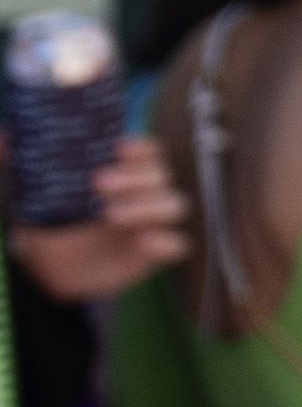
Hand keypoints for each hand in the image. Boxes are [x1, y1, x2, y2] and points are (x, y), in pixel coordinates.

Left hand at [9, 135, 185, 305]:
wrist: (44, 269)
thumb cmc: (46, 219)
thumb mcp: (28, 190)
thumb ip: (19, 165)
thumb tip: (5, 137)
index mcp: (121, 172)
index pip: (147, 151)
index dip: (140, 147)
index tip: (119, 147)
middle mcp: (141, 194)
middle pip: (162, 175)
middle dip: (137, 177)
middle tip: (99, 183)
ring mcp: (150, 224)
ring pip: (174, 205)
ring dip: (149, 206)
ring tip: (111, 216)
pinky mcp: (152, 255)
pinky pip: (178, 246)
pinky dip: (166, 242)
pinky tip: (143, 242)